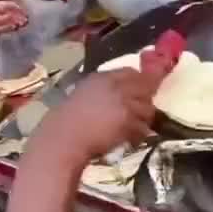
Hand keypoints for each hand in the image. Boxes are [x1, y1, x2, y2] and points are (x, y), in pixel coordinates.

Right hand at [33, 69, 155, 163]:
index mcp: (102, 78)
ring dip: (142, 119)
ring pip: (148, 109)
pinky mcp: (127, 121)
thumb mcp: (85, 93)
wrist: (64, 138)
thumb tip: (126, 91)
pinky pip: (142, 128)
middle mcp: (116, 87)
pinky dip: (137, 135)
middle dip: (146, 100)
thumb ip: (105, 88)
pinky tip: (127, 139)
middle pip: (146, 88)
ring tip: (131, 128)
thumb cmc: (68, 120)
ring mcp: (123, 103)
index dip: (141, 81)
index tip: (143, 90)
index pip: (131, 72)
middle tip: (139, 112)